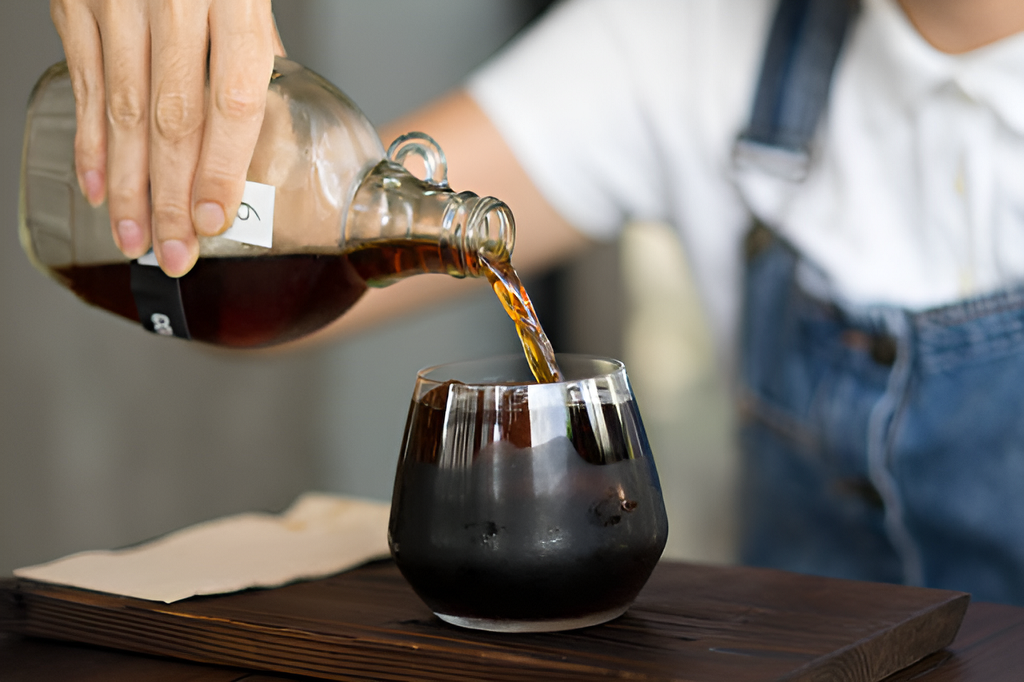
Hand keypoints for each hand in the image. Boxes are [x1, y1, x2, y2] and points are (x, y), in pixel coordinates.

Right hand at [51, 0, 285, 275]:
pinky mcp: (74, 1)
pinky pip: (85, 84)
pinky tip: (97, 187)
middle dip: (171, 196)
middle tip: (173, 253)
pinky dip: (91, 142)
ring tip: (134, 238)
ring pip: (123, 110)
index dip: (222, 167)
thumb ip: (252, 45)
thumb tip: (260, 117)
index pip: (230, 100)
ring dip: (127, 184)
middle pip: (172, 118)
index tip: (213, 219)